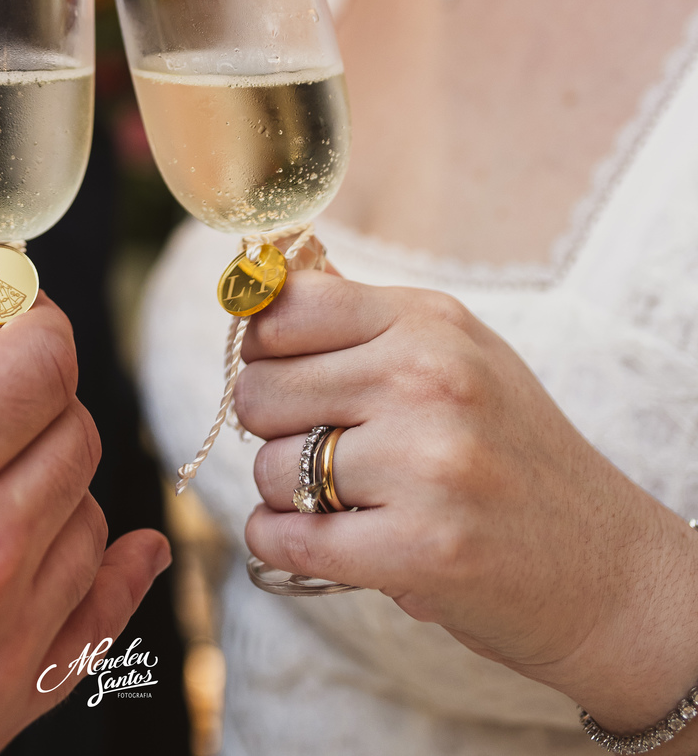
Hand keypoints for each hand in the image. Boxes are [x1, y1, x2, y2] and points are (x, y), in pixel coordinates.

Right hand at [0, 295, 169, 755]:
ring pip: (87, 516)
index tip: (15, 318)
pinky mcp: (2, 705)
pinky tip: (132, 548)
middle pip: (73, 430)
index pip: (44, 358)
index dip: (32, 322)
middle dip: (35, 398)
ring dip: (51, 485)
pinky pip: (99, 622)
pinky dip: (119, 576)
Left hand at [237, 270, 697, 739]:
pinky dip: (281, 545)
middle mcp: (427, 379)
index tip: (282, 370)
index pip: (287, 305)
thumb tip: (258, 296)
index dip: (265, 345)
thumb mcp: (459, 357)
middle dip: (274, 425)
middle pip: (262, 388)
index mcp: (430, 322)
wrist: (607, 569)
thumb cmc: (514, 457)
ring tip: (348, 500)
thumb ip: (364, 327)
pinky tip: (321, 541)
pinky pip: (283, 537)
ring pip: (270, 467)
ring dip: (288, 495)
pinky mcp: (420, 549)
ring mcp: (426, 464)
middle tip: (321, 446)